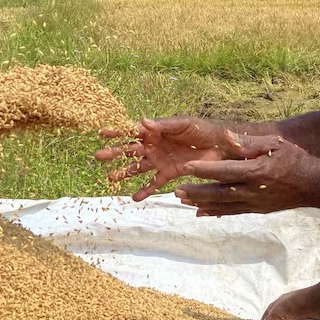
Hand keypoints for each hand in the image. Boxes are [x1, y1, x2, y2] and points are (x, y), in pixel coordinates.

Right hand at [95, 116, 238, 200]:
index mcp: (155, 131)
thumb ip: (163, 124)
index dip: (117, 131)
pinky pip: (154, 183)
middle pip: (130, 150)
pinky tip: (134, 198)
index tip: (101, 133)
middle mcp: (154, 146)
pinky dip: (144, 191)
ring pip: (137, 168)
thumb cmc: (201, 130)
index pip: (132, 131)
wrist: (220, 146)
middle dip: (114, 153)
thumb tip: (142, 121)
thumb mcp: (182, 124)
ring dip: (124, 173)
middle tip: (98, 156)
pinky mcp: (169, 173)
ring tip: (110, 179)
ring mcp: (160, 160)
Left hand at [174, 134, 319, 215]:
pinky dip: (216, 212)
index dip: (204, 170)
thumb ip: (249, 143)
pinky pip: (232, 212)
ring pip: (223, 205)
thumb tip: (227, 136)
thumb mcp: (275, 145)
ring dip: (202, 203)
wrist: (315, 186)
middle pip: (219, 193)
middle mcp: (253, 191)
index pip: (224, 171)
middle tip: (176, 190)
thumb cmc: (296, 160)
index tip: (186, 167)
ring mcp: (255, 203)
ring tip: (182, 201)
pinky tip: (201, 212)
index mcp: (256, 171)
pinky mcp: (257, 210)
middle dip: (196, 192)